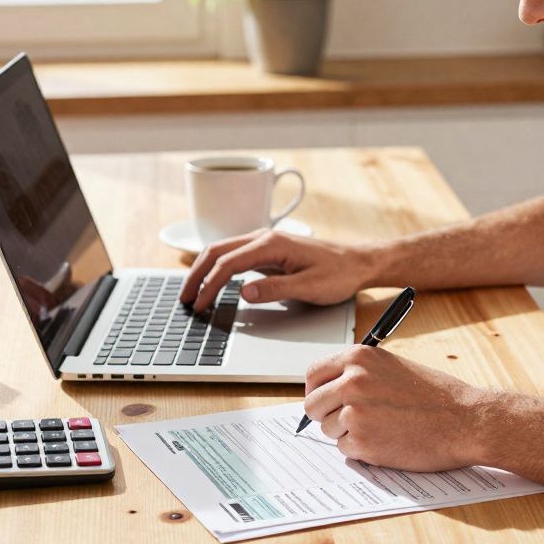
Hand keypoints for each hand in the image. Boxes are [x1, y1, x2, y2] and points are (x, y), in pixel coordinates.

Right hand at [180, 229, 380, 310]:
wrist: (359, 262)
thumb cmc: (339, 274)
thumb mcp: (309, 287)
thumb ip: (275, 289)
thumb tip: (243, 292)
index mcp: (271, 244)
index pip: (228, 264)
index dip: (210, 285)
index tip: (199, 305)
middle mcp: (265, 238)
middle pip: (217, 251)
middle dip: (196, 275)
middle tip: (184, 299)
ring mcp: (265, 243)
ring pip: (223, 251)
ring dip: (204, 270)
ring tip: (193, 292)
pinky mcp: (269, 251)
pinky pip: (235, 256)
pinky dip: (218, 268)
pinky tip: (214, 282)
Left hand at [303, 346, 489, 471]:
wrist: (465, 421)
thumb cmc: (436, 396)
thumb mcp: (393, 367)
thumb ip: (359, 373)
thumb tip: (329, 388)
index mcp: (359, 357)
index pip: (314, 374)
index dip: (316, 390)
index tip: (323, 400)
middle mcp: (351, 381)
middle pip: (313, 404)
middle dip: (326, 415)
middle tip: (350, 421)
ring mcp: (354, 412)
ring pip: (327, 429)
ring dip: (347, 433)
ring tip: (381, 428)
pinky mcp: (362, 441)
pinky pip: (345, 449)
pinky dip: (362, 450)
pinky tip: (387, 441)